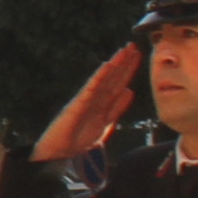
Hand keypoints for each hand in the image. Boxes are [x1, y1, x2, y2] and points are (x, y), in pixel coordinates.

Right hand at [33, 40, 145, 164]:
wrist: (59, 152)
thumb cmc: (78, 139)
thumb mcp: (106, 123)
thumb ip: (118, 108)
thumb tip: (130, 91)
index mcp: (103, 103)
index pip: (118, 83)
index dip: (128, 69)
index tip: (137, 55)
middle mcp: (95, 98)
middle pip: (112, 77)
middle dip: (123, 62)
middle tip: (133, 45)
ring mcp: (86, 100)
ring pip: (103, 79)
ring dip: (114, 65)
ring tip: (123, 51)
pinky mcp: (78, 104)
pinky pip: (90, 89)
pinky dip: (99, 77)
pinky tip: (106, 66)